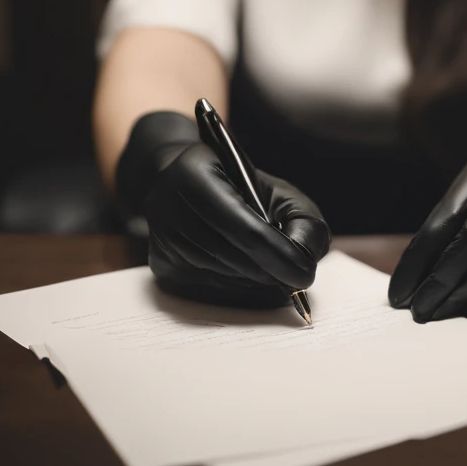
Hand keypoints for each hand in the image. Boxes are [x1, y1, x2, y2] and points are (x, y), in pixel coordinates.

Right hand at [144, 142, 330, 307]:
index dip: (279, 255)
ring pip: (222, 278)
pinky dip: (237, 287)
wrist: (184, 180)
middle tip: (295, 274)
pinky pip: (209, 290)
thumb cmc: (240, 185)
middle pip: (233, 258)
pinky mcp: (161, 264)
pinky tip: (248, 272)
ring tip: (273, 268)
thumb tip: (305, 259)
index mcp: (197, 175)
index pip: (245, 229)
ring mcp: (162, 239)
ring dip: (255, 281)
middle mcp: (169, 207)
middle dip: (271, 272)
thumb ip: (302, 220)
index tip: (305, 274)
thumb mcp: (278, 190)